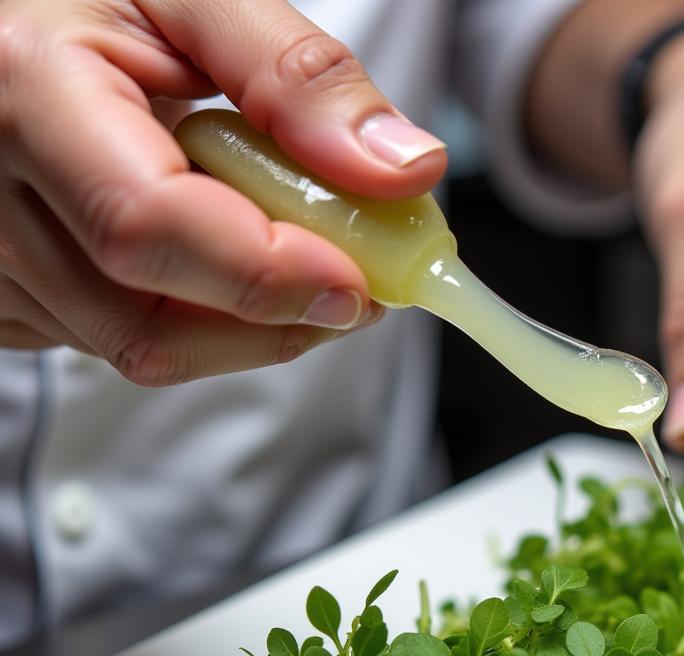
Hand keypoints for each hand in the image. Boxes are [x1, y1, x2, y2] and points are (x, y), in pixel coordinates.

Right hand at [0, 0, 446, 383]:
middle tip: (358, 287)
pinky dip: (202, 323)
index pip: (148, 226)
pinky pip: (123, 342)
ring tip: (298, 265)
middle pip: (150, 324)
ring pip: (144, 349)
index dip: (265, 275)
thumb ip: (297, 75)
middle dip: (278, 323)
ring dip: (249, 330)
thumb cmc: (92, 2)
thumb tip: (403, 170)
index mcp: (25, 91)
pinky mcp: (11, 300)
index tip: (357, 285)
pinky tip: (221, 266)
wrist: (11, 39)